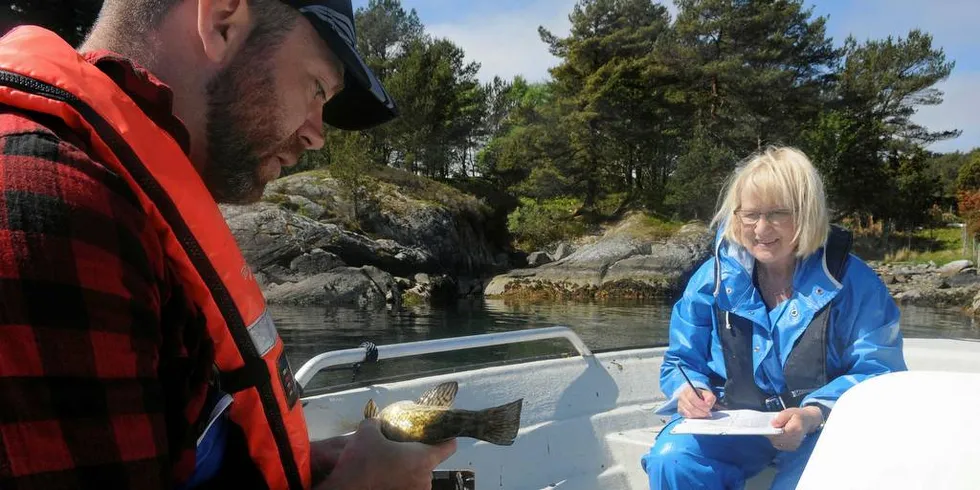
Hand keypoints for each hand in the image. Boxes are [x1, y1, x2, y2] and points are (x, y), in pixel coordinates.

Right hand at [315, 418, 456, 489]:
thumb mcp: (367, 432)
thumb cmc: (362, 461)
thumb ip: (377, 424)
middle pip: (430, 462)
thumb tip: (377, 423)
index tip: (438, 433)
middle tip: (401, 449)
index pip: (449, 446)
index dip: (445, 437)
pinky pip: (407, 487)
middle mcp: (425, 480)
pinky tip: (385, 478)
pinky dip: (400, 482)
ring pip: (417, 477)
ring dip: (407, 471)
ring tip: (390, 465)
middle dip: (417, 455)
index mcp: (423, 459)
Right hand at [677, 386, 716, 418]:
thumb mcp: (707, 394)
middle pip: (690, 407)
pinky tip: (699, 415)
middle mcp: (682, 396)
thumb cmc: (700, 395)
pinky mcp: (680, 411)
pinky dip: (695, 417)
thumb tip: (708, 404)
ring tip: (705, 414)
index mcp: (688, 390)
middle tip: (708, 413)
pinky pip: (688, 416)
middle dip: (701, 412)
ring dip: (699, 415)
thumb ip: (710, 398)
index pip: (692, 398)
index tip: (708, 408)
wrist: (694, 396)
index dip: (701, 404)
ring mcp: (680, 404)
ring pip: (689, 413)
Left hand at [767, 406, 823, 451]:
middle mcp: (796, 438)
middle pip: (777, 439)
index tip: (767, 427)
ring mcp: (795, 444)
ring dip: (773, 438)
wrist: (808, 421)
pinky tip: (779, 435)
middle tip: (770, 428)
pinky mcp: (793, 448)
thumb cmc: (798, 415)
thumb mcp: (789, 411)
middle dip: (771, 434)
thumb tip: (772, 424)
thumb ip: (780, 417)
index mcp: (795, 429)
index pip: (779, 433)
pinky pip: (780, 446)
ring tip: (776, 430)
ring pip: (777, 444)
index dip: (771, 431)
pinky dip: (777, 441)